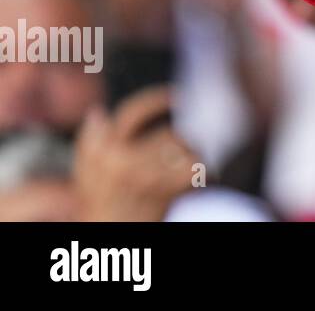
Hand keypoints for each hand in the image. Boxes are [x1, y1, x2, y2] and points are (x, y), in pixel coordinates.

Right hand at [73, 88, 196, 221]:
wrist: (113, 239)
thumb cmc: (104, 212)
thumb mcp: (87, 180)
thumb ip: (89, 146)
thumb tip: (97, 112)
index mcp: (102, 151)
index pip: (132, 113)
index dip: (156, 100)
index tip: (178, 96)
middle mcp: (119, 159)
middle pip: (168, 135)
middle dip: (184, 146)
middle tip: (188, 157)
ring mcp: (141, 174)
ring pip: (185, 149)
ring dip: (194, 160)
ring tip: (187, 178)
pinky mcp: (162, 190)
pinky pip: (195, 167)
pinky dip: (207, 174)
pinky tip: (205, 182)